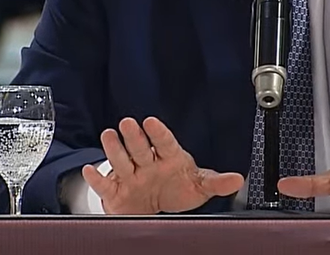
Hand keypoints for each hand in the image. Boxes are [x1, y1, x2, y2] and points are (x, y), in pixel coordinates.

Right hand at [81, 117, 243, 214]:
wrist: (154, 207)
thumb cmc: (176, 189)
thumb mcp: (199, 186)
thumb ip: (216, 182)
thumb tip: (238, 180)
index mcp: (168, 158)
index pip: (164, 143)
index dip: (158, 133)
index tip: (152, 122)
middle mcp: (147, 163)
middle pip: (140, 148)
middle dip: (135, 137)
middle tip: (129, 123)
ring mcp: (130, 176)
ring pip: (121, 160)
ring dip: (114, 149)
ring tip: (109, 135)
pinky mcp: (115, 191)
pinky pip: (104, 184)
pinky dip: (96, 178)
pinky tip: (91, 169)